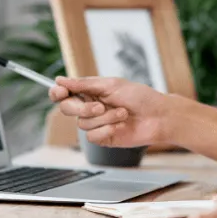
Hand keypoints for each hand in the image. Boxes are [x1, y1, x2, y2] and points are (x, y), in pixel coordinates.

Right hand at [49, 76, 174, 147]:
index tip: (60, 92)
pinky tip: (121, 126)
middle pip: (68, 109)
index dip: (58, 93)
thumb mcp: (112, 85)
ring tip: (124, 114)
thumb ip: (85, 84)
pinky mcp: (103, 137)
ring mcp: (96, 123)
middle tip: (101, 106)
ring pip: (82, 124)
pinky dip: (107, 130)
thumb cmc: (140, 97)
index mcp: (91, 91)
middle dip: (83, 108)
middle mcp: (90, 107)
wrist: (159, 117)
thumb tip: (60, 80)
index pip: (65, 92)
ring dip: (105, 118)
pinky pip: (92, 136)